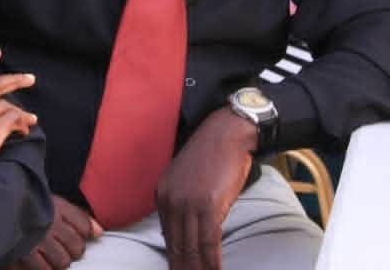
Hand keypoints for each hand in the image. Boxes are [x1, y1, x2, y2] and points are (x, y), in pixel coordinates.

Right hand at [7, 194, 102, 269]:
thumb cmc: (25, 207)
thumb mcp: (51, 204)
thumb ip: (77, 217)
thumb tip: (100, 233)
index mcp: (56, 206)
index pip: (83, 225)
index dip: (81, 233)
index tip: (70, 234)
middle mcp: (50, 223)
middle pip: (77, 247)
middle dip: (71, 251)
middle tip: (59, 247)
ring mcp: (38, 240)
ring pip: (63, 262)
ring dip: (57, 262)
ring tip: (47, 255)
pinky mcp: (25, 254)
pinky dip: (43, 268)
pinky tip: (37, 261)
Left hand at [154, 108, 256, 269]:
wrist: (226, 134)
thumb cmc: (211, 157)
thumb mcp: (185, 179)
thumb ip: (180, 205)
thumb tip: (181, 234)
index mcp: (162, 194)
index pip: (166, 237)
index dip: (174, 259)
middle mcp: (170, 199)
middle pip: (176, 246)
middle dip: (182, 268)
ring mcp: (188, 203)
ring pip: (191, 247)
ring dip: (197, 269)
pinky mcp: (208, 205)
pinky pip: (208, 241)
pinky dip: (212, 261)